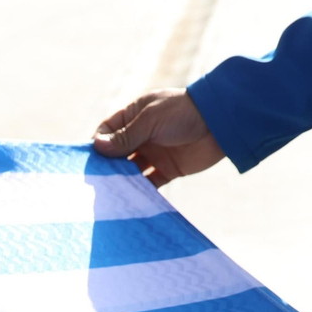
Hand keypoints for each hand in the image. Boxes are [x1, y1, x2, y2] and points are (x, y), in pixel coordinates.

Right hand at [92, 88, 225, 185]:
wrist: (221, 123)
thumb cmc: (183, 113)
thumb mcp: (150, 121)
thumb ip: (125, 137)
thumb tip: (96, 147)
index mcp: (134, 116)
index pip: (108, 132)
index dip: (98, 144)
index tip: (90, 159)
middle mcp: (142, 135)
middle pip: (116, 153)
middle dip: (106, 165)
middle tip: (95, 181)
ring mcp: (154, 153)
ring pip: (130, 170)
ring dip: (122, 179)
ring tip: (111, 192)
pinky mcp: (168, 169)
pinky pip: (149, 182)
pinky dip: (140, 190)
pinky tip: (131, 197)